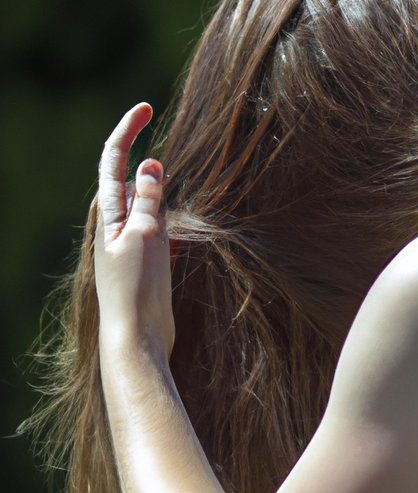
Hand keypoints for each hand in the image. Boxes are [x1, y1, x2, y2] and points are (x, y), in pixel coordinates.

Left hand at [94, 103, 173, 360]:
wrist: (138, 336)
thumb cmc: (137, 288)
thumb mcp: (145, 236)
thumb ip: (147, 201)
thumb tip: (149, 164)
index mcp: (111, 216)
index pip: (114, 162)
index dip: (128, 131)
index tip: (146, 107)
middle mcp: (117, 227)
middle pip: (129, 182)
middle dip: (144, 159)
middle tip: (162, 137)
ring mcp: (132, 246)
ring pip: (147, 207)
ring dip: (161, 193)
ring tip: (178, 180)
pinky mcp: (147, 262)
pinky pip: (159, 231)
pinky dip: (170, 220)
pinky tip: (181, 225)